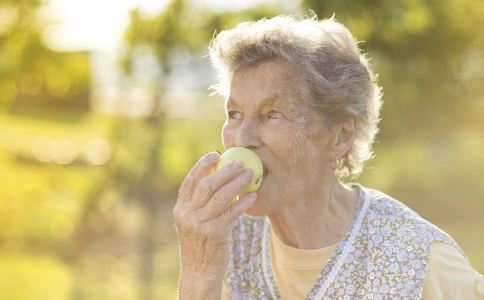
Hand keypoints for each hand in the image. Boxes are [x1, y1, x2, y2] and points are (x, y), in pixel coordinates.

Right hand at [173, 152, 256, 297]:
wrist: (198, 270)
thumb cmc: (199, 242)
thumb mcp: (191, 222)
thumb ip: (198, 203)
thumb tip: (216, 176)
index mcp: (181, 208)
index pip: (190, 181)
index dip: (202, 165)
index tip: (215, 154)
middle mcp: (188, 215)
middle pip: (207, 185)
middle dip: (225, 171)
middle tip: (240, 163)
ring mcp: (202, 224)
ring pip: (221, 196)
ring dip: (237, 182)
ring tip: (250, 174)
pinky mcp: (216, 233)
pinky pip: (233, 212)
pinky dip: (244, 202)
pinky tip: (253, 195)